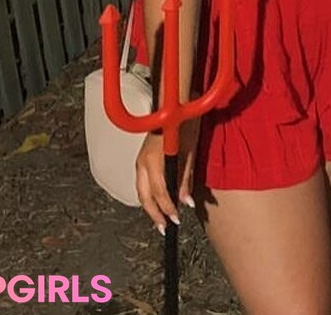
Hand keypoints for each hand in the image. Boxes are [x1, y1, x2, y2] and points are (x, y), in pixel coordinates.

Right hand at [135, 119, 199, 234]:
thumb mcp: (189, 151)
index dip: (168, 208)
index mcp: (154, 160)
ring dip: (150, 206)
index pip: (160, 192)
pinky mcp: (142, 157)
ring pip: (141, 190)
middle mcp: (143, 162)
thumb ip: (185, 178)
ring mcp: (140, 159)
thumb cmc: (184, 123)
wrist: (174, 103)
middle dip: (154, 214)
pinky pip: (142, 182)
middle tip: (164, 227)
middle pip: (145, 196)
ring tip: (160, 218)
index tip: (176, 219)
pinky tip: (157, 200)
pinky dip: (149, 194)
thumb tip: (186, 201)